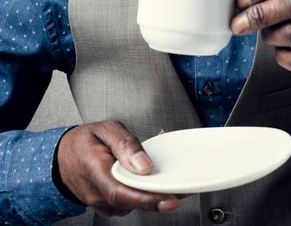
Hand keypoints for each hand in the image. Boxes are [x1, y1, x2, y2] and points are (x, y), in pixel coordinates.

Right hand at [57, 120, 179, 216]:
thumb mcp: (105, 129)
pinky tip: (150, 175)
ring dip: (153, 189)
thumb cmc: (84, 141)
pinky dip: (144, 189)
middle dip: (160, 195)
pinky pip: (131, 200)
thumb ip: (125, 144)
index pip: (122, 192)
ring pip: (135, 201)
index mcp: (95, 170)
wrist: (62, 158)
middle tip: (185, 187)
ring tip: (167, 172)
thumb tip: (144, 164)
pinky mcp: (110, 206)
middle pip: (133, 200)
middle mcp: (98, 193)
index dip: (148, 198)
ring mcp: (103, 203)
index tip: (171, 199)